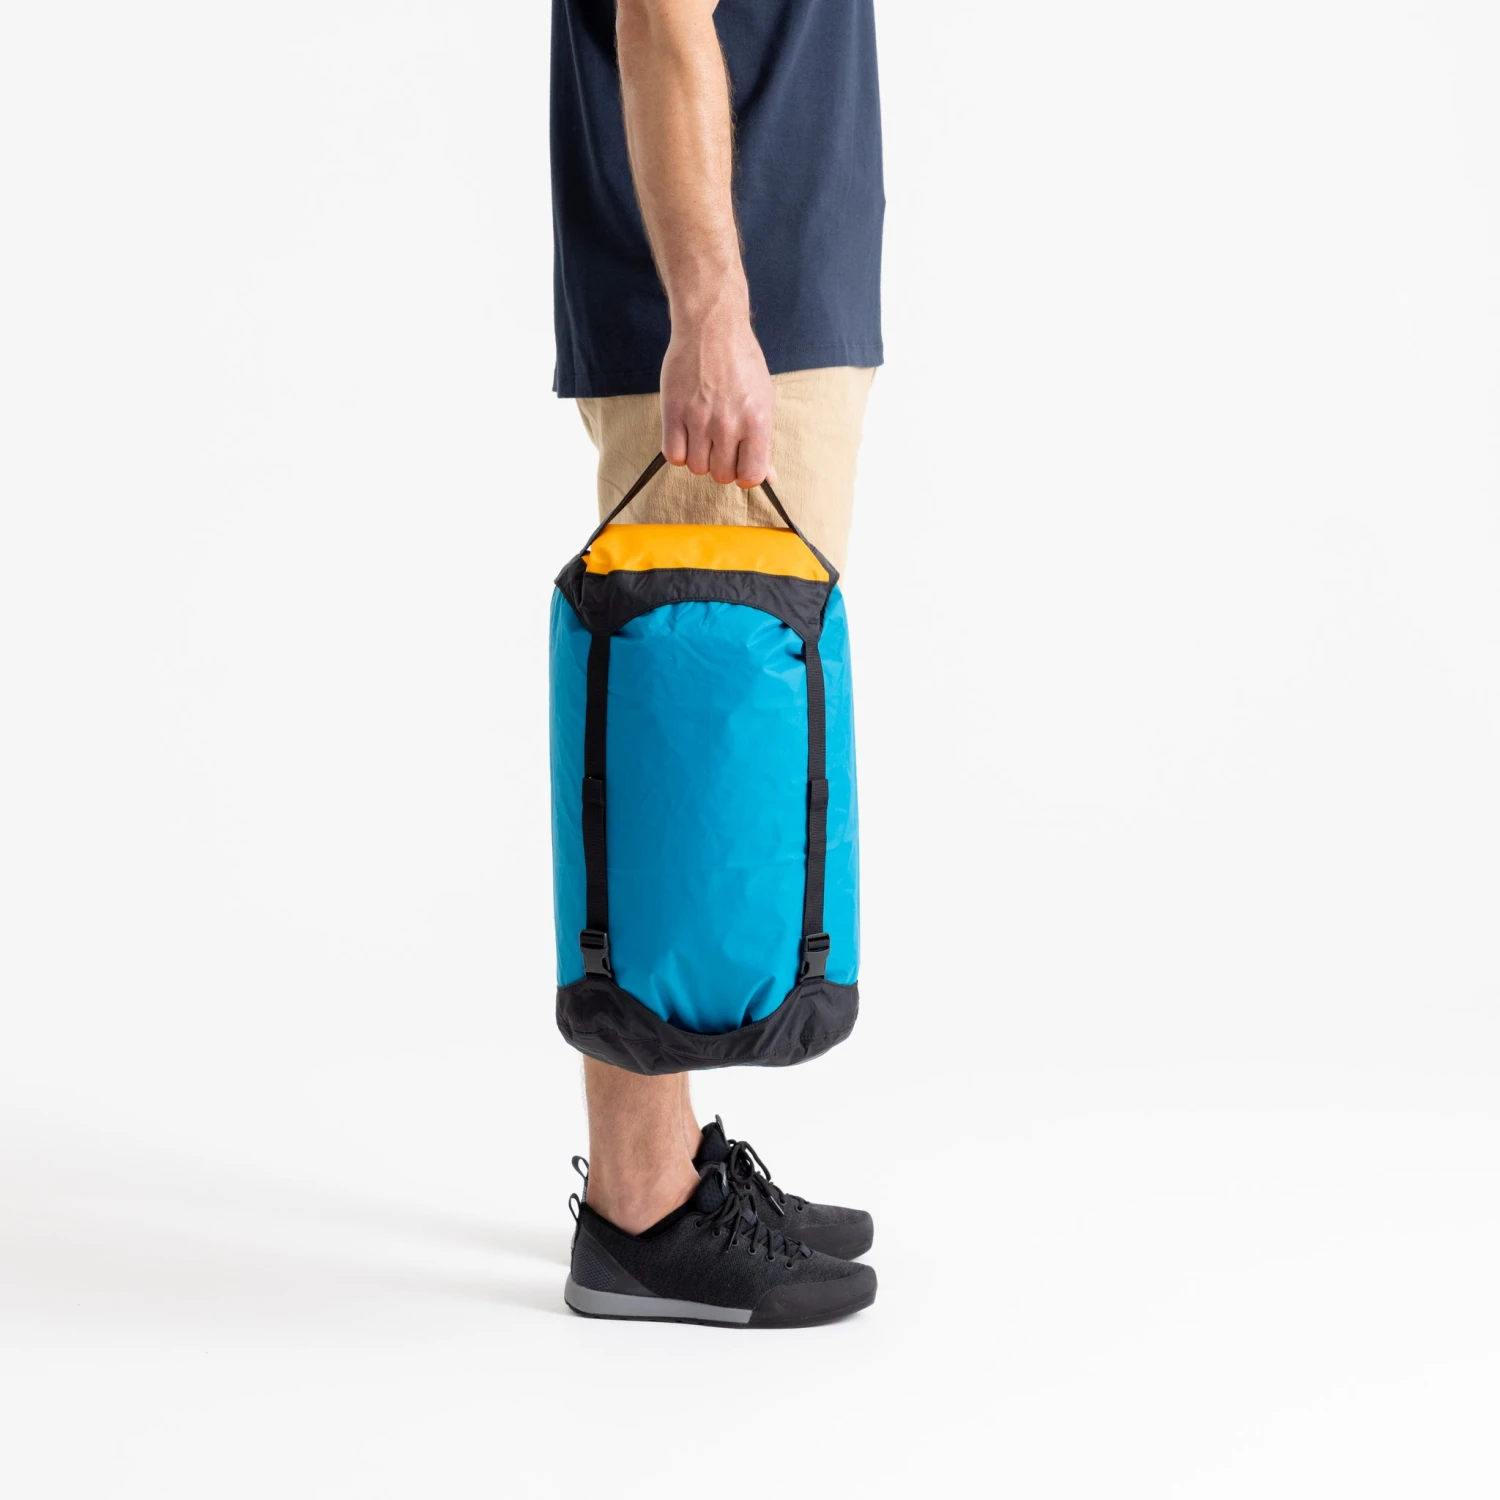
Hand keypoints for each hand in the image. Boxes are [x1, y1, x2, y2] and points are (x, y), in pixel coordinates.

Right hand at [660, 308, 775, 488]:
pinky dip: (679, 451)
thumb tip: (769, 478)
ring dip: (699, 458)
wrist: (712, 328)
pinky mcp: (673, 411)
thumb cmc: (742, 363)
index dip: (745, 475)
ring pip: (696, 467)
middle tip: (720, 445)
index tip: (740, 464)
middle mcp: (729, 423)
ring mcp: (699, 418)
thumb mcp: (764, 400)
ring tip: (703, 435)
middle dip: (721, 466)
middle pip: (722, 475)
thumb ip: (764, 442)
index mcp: (757, 422)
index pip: (751, 475)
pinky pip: (673, 454)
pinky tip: (685, 435)